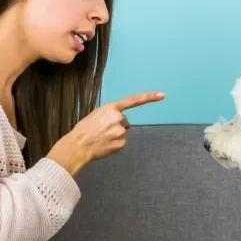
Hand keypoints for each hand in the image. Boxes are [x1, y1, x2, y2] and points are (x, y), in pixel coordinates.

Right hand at [47, 91, 164, 175]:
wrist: (78, 145)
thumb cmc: (84, 130)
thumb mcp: (96, 115)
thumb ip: (109, 114)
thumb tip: (119, 121)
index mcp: (111, 108)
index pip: (134, 100)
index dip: (149, 97)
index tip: (162, 95)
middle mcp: (119, 118)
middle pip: (125, 121)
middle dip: (116, 125)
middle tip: (101, 130)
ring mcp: (121, 131)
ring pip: (122, 132)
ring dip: (115, 135)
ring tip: (101, 138)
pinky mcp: (121, 143)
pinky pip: (121, 143)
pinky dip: (114, 144)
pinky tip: (104, 144)